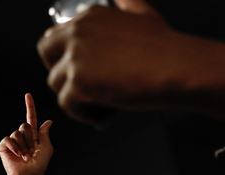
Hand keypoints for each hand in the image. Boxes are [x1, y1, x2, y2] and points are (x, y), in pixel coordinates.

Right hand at [0, 93, 53, 174]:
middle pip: (25, 125)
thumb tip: (48, 121)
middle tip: (32, 151)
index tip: (28, 95)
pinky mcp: (4, 146)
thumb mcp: (47, 148)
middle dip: (30, 138)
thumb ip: (45, 134)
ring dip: (23, 146)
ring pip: (17, 133)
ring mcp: (13, 140)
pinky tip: (17, 155)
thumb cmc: (39, 164)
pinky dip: (14, 147)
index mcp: (33, 135)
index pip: (31, 117)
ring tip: (25, 156)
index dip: (30, 106)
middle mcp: (22, 136)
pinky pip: (8, 139)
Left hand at [36, 0, 187, 121]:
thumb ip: (127, 4)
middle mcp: (78, 32)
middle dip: (62, 72)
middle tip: (87, 88)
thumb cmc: (166, 48)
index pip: (57, 35)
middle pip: (47, 55)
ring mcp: (76, 57)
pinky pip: (67, 105)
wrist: (178, 69)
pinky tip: (106, 112)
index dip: (69, 57)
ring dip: (77, 97)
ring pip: (57, 84)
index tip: (86, 71)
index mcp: (89, 17)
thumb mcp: (143, 14)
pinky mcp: (78, 83)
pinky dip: (85, 114)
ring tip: (105, 103)